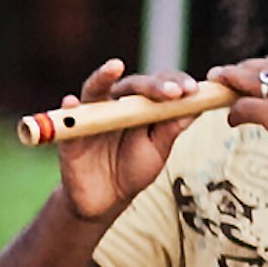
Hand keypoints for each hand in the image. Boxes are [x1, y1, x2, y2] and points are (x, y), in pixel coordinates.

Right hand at [51, 58, 201, 222]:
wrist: (105, 200)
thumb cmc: (133, 170)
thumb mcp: (158, 149)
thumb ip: (172, 127)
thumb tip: (199, 102)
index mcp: (139, 106)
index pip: (157, 85)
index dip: (175, 84)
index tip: (192, 91)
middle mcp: (115, 105)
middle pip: (132, 85)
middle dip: (153, 86)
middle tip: (172, 92)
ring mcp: (92, 116)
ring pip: (95, 90)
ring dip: (103, 77)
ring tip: (115, 66)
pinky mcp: (70, 135)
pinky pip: (68, 120)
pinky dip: (68, 109)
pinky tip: (72, 102)